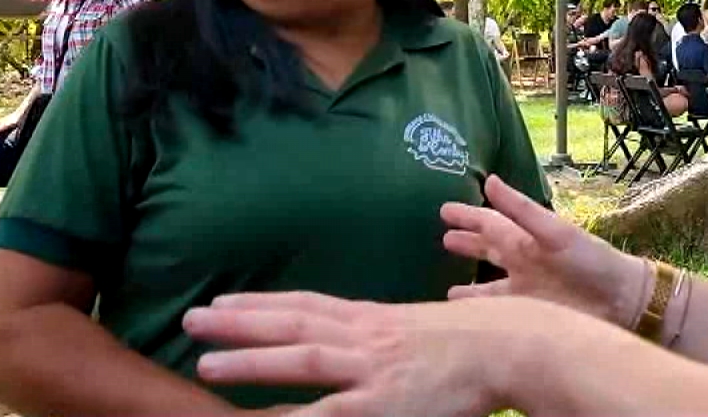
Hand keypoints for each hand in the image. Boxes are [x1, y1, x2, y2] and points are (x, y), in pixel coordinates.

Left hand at [184, 292, 565, 416]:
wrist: (517, 345)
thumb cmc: (482, 340)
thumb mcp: (425, 330)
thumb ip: (389, 338)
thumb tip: (366, 348)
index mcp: (375, 319)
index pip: (307, 305)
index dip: (261, 305)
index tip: (223, 302)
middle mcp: (366, 337)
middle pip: (292, 323)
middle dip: (239, 323)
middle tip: (190, 320)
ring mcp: (373, 370)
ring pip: (301, 359)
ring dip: (250, 361)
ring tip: (204, 364)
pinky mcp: (384, 404)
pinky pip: (329, 413)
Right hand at [441, 175, 647, 328]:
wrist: (619, 301)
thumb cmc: (589, 260)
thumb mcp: (554, 231)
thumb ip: (521, 209)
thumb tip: (489, 180)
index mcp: (526, 239)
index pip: (489, 222)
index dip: (468, 216)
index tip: (444, 210)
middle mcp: (522, 262)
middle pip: (487, 250)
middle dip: (467, 243)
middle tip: (442, 237)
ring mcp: (524, 290)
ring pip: (487, 286)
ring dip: (468, 288)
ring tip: (447, 291)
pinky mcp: (529, 315)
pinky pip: (497, 311)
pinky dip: (481, 312)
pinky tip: (468, 317)